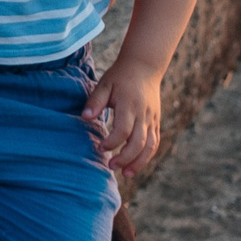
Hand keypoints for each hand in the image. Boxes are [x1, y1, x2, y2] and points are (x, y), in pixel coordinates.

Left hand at [83, 59, 164, 173]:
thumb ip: (95, 101)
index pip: (123, 130)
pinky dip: (147, 156)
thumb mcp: (104, 84)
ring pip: (150, 145)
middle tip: (110, 166)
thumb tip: (84, 117)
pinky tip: (136, 165)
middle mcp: (143, 114)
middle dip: (125, 158)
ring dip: (140, 162)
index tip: (100, 147)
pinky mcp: (156, 121)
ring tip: (126, 174)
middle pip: (139, 142)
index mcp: (129, 104)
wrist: (145, 66)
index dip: (112, 142)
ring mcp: (152, 118)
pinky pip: (155, 142)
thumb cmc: (120, 76)